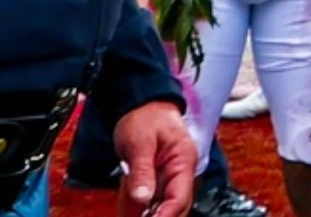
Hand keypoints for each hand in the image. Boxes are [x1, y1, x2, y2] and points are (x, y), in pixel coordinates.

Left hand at [114, 101, 194, 216]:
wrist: (142, 105)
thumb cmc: (146, 117)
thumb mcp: (140, 142)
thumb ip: (142, 170)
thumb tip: (143, 198)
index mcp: (183, 161)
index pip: (180, 197)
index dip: (165, 215)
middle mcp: (179, 173)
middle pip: (174, 206)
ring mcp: (167, 178)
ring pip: (161, 206)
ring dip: (146, 214)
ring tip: (128, 213)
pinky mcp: (155, 180)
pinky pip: (148, 201)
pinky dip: (137, 209)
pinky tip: (127, 211)